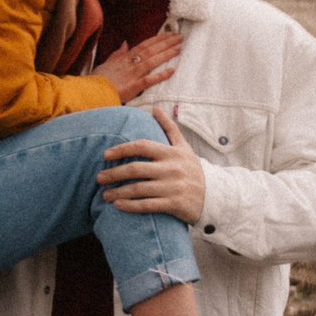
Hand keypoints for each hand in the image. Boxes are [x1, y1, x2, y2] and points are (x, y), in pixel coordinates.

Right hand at [92, 33, 179, 101]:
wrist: (91, 92)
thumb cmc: (98, 80)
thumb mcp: (106, 63)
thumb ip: (117, 53)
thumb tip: (125, 43)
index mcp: (124, 58)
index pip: (144, 45)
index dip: (157, 39)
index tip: (169, 34)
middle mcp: (130, 63)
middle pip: (151, 50)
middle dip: (166, 43)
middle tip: (180, 37)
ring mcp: (133, 74)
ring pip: (152, 61)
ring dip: (166, 54)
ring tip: (179, 48)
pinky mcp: (134, 86)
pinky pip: (150, 79)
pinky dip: (161, 75)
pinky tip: (172, 70)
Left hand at [99, 109, 207, 224]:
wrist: (215, 196)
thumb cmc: (194, 170)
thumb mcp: (184, 147)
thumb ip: (169, 128)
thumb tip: (155, 109)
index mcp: (171, 153)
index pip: (142, 146)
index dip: (121, 149)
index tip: (106, 155)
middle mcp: (171, 169)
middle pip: (135, 169)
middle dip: (114, 174)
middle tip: (99, 178)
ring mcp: (172, 187)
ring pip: (139, 189)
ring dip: (118, 193)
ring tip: (105, 195)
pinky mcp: (174, 204)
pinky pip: (148, 205)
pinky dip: (131, 206)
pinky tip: (118, 206)